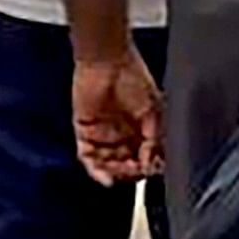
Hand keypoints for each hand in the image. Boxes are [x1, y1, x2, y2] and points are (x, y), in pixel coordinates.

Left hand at [70, 51, 163, 184]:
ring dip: (115, 173)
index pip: (144, 158)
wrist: (107, 60)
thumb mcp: (154, 110)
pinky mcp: (84, 131)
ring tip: (121, 174)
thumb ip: (155, 138)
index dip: (148, 167)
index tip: (152, 170)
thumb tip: (153, 162)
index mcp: (141, 129)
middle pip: (126, 165)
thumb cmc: (133, 77)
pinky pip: (87, 156)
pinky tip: (105, 177)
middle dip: (131, 172)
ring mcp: (102, 134)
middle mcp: (122, 134)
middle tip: (135, 171)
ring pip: (107, 165)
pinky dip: (95, 170)